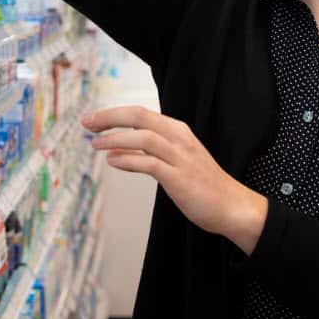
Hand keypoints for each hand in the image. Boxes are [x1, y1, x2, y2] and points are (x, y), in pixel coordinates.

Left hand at [82, 106, 268, 254]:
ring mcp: (181, 157)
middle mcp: (179, 138)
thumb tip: (116, 149)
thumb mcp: (176, 159)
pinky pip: (150, 163)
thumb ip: (149, 151)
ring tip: (95, 144)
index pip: (140, 113)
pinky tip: (113, 161)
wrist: (231, 206)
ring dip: (115, 138)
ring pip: (143, 137)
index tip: (92, 119)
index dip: (113, 113)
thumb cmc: (202, 184)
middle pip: (139, 117)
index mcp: (177, 130)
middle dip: (109, 118)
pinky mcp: (180, 178)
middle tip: (86, 123)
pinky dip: (129, 160)